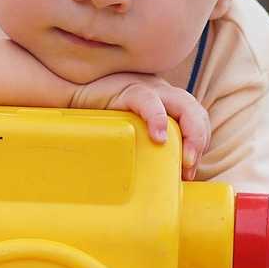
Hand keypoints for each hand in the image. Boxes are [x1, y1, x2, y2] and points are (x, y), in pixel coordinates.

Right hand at [72, 73, 210, 174]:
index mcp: (166, 101)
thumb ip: (148, 144)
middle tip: (188, 169)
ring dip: (190, 133)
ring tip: (184, 158)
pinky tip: (158, 137)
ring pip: (183, 103)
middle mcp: (162, 92)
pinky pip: (149, 101)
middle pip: (196, 110)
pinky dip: (158, 119)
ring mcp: (147, 88)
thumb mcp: (132, 132)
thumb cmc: (100, 118)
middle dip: (200, 141)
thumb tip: (161, 179)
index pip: (198, 118)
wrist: (68, 94)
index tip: (189, 171)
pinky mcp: (128, 90)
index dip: (200, 143)